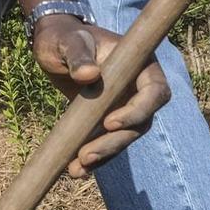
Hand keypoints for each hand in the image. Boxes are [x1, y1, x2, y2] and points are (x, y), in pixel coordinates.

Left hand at [31, 18, 170, 177]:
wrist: (55, 48)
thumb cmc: (64, 37)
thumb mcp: (68, 41)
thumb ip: (79, 55)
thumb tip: (89, 75)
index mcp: (140, 65)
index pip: (154, 92)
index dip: (138, 110)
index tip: (109, 122)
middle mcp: (138, 89)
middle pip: (140, 123)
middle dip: (114, 142)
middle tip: (86, 155)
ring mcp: (125, 107)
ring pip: (123, 138)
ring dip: (103, 156)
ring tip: (77, 169)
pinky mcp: (107, 121)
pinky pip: (106, 143)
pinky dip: (94, 159)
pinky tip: (75, 171)